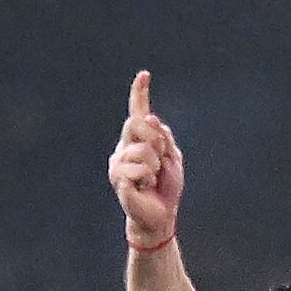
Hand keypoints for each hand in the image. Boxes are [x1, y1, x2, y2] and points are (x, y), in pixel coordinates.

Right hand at [109, 70, 181, 247]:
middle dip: (156, 140)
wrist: (160, 215)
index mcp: (137, 141)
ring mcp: (118, 163)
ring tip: (151, 180)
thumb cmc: (165, 187)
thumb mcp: (171, 157)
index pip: (137, 114)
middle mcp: (123, 148)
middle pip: (137, 123)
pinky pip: (139, 169)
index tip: (144, 75)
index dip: (139, 94)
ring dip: (155, 166)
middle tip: (160, 162)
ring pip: (143, 150)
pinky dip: (148, 178)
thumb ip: (162, 137)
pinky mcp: (118, 179)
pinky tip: (144, 187)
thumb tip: (148, 117)